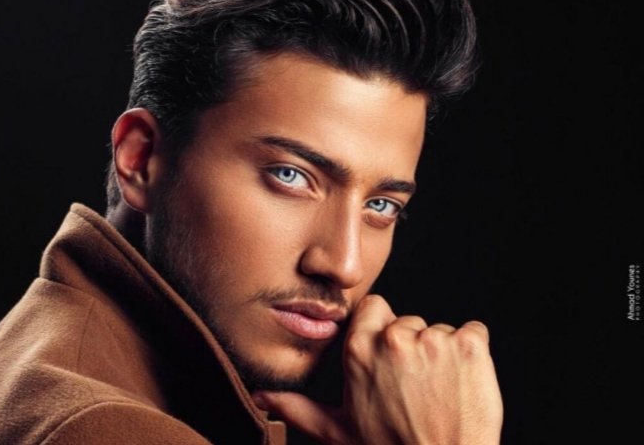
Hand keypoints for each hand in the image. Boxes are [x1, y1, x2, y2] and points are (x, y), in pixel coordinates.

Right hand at [252, 295, 502, 444]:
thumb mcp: (337, 430)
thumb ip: (297, 408)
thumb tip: (262, 398)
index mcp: (358, 349)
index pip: (374, 308)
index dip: (382, 330)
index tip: (390, 357)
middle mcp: (393, 339)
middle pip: (408, 322)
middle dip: (414, 348)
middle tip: (416, 387)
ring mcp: (434, 340)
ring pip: (440, 330)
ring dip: (444, 354)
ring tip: (439, 392)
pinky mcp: (471, 346)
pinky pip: (475, 332)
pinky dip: (474, 354)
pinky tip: (463, 383)